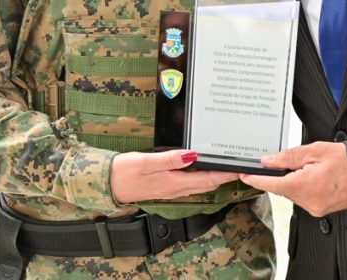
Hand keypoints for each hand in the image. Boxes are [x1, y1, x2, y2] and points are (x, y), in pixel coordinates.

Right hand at [110, 150, 238, 203]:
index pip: (207, 179)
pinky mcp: (165, 187)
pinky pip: (190, 183)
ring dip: (214, 177)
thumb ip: (169, 159)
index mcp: (174, 183)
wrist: (107, 185)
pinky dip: (201, 177)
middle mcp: (175, 189)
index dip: (225, 174)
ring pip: (199, 185)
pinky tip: (202, 169)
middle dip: (224, 176)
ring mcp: (171, 189)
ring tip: (226, 167)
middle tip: (239, 166)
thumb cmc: (124, 172)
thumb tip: (192, 155)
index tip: (239, 168)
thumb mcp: (145, 162)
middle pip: (207, 184)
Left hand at [239, 142, 346, 216]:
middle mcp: (309, 202)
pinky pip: (302, 198)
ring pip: (292, 194)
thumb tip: (268, 161)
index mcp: (306, 186)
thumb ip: (288, 156)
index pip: (272, 184)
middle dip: (281, 175)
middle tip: (292, 161)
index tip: (244, 175)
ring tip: (310, 167)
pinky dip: (302, 187)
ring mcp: (315, 209)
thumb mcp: (315, 150)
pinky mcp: (320, 211)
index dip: (256, 179)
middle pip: (282, 189)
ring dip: (293, 181)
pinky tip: (313, 177)